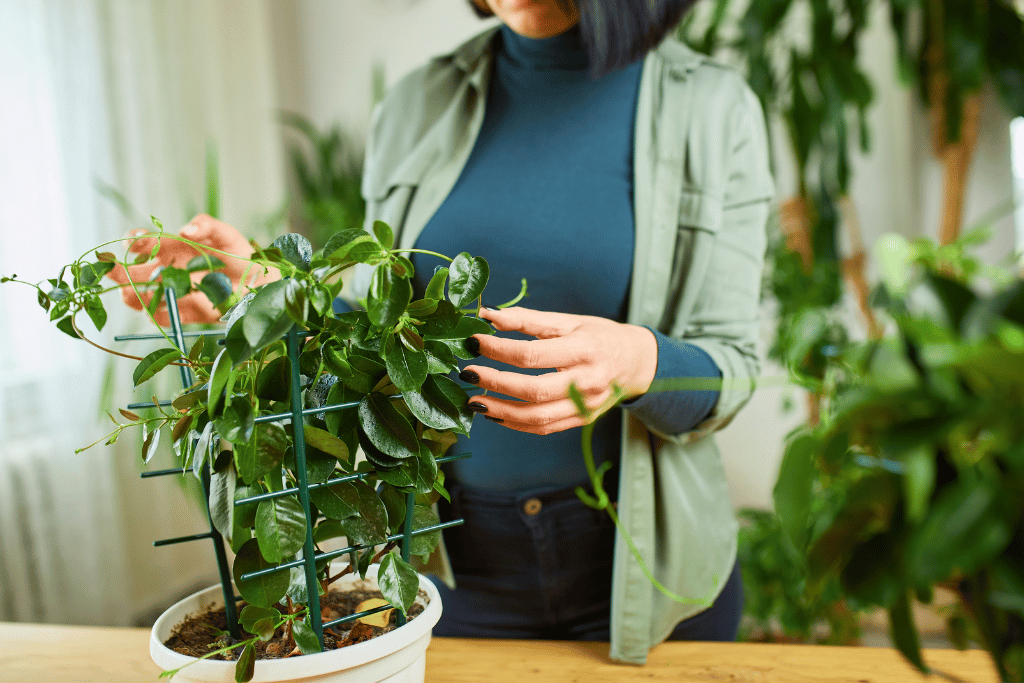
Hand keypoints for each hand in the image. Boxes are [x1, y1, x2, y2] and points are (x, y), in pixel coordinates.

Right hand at [105, 214, 270, 324]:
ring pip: (147, 296)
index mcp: (174, 248)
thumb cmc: (239, 254)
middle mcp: (170, 270)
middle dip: (123, 272)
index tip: (130, 242)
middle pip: (139, 272)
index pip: (148, 244)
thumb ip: (206, 226)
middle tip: (112, 272)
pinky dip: (157, 317)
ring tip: (127, 295)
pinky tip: (152, 314)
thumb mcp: (225, 235)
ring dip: (134, 296)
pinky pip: (167, 317)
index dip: (136, 242)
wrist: (260, 283)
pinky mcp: (187, 313)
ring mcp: (176, 292)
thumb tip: (184, 229)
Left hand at [462, 307, 657, 434]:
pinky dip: (516, 424)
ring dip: (501, 411)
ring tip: (474, 400)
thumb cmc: (600, 336)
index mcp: (585, 350)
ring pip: (537, 417)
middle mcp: (587, 381)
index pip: (532, 354)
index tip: (474, 341)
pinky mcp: (583, 420)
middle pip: (533, 389)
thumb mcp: (569, 321)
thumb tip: (487, 314)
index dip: (498, 349)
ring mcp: (586, 406)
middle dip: (495, 382)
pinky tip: (496, 414)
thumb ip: (528, 320)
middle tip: (468, 373)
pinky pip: (544, 428)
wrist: (637, 363)